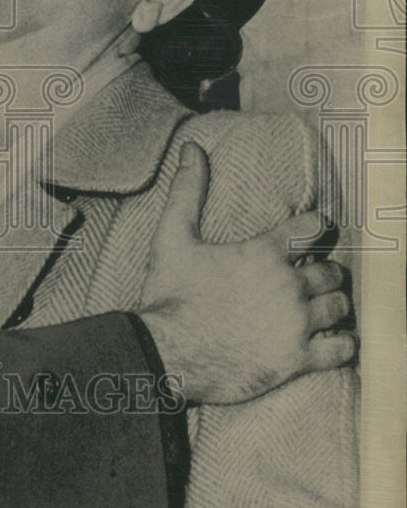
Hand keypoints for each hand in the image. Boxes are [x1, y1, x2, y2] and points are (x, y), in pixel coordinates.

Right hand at [139, 142, 354, 404]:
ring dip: (332, 304)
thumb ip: (187, 190)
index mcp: (264, 252)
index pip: (313, 228)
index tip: (313, 232)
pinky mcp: (298, 359)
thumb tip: (191, 148)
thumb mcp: (172, 236)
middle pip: (333, 271)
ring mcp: (297, 324)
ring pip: (340, 306)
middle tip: (311, 277)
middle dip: (324, 272)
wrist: (166, 352)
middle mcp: (289, 285)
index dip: (316, 228)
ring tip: (319, 307)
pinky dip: (341, 343)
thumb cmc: (169, 293)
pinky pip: (342, 348)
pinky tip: (328, 340)